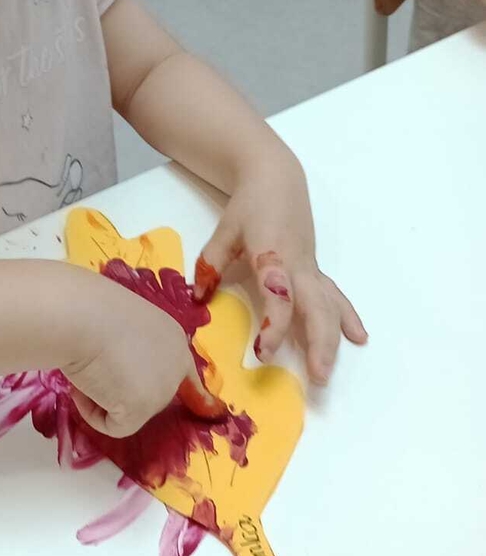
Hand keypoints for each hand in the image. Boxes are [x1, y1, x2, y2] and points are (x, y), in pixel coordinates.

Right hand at [62, 273, 226, 438]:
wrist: (80, 315)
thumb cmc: (91, 308)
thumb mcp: (123, 322)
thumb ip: (135, 346)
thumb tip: (122, 370)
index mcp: (173, 339)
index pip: (185, 375)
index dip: (173, 387)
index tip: (171, 401)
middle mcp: (176, 366)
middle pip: (152, 394)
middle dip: (123, 389)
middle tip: (97, 369)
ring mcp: (162, 390)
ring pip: (131, 411)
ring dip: (104, 398)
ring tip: (85, 370)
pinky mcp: (141, 410)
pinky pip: (113, 426)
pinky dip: (91, 412)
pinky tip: (81, 388)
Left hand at [193, 175, 367, 384]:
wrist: (276, 178)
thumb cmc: (248, 206)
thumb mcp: (224, 232)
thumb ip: (211, 263)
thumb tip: (198, 297)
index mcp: (273, 255)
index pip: (278, 296)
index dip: (275, 325)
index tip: (264, 352)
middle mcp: (297, 265)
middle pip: (316, 307)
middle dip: (319, 342)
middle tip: (316, 376)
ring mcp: (309, 267)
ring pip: (329, 305)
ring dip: (333, 338)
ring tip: (329, 370)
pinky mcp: (313, 268)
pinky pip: (334, 295)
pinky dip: (346, 316)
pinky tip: (358, 337)